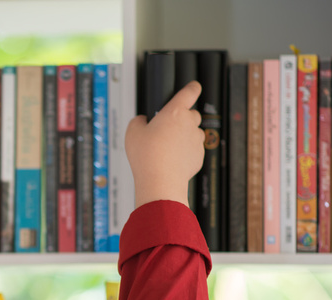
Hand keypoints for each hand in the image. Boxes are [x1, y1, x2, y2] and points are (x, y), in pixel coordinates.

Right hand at [125, 80, 204, 207]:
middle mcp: (189, 123)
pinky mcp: (199, 157)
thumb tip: (143, 121)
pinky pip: (194, 150)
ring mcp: (196, 140)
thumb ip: (138, 121)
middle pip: (192, 114)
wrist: (160, 181)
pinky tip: (172, 159)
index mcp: (175, 112)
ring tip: (168, 147)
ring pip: (193, 133)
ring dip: (184, 136)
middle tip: (167, 129)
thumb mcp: (132, 132)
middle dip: (182, 118)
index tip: (194, 86)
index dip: (192, 87)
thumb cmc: (147, 156)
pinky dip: (186, 152)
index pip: (189, 92)